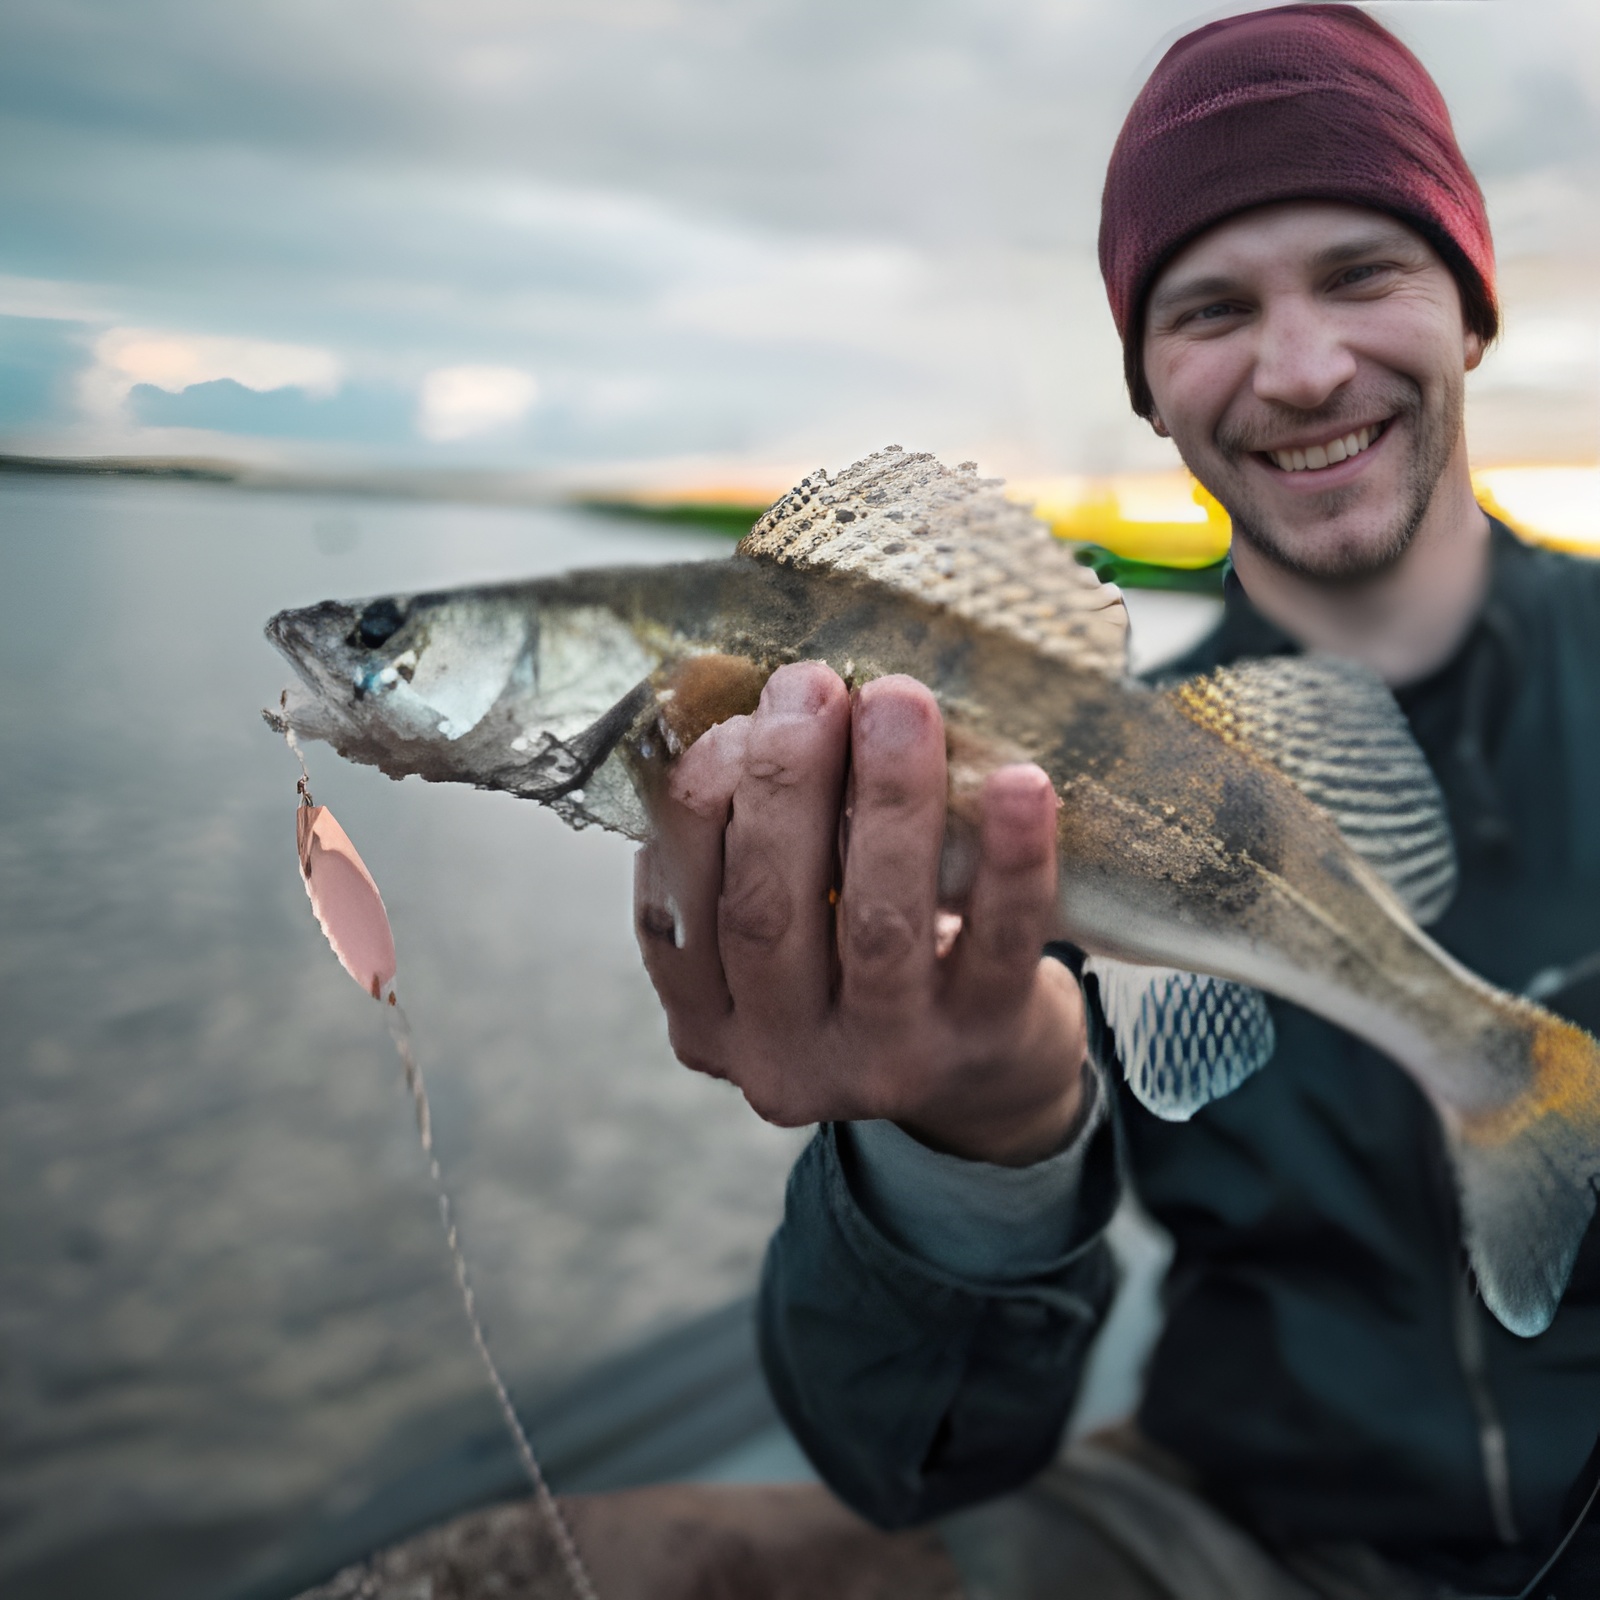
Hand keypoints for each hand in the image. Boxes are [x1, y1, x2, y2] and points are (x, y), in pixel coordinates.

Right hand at [634, 661, 1087, 1165]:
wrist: (985, 1076)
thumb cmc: (866, 963)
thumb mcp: (787, 930)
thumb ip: (755, 845)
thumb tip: (758, 704)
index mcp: (708, 1019)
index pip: (672, 909)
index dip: (697, 801)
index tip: (738, 715)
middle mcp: (780, 1056)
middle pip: (763, 910)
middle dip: (783, 782)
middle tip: (811, 686)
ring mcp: (884, 1061)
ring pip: (876, 922)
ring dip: (887, 799)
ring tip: (899, 703)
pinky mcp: (982, 1045)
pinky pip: (997, 945)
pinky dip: (1010, 860)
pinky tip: (1019, 784)